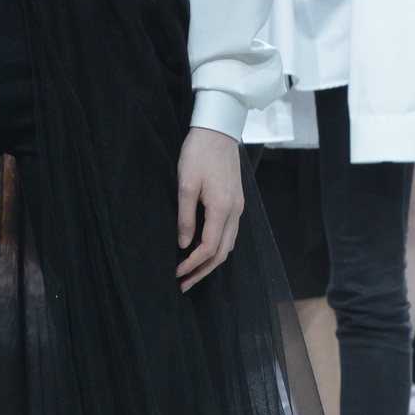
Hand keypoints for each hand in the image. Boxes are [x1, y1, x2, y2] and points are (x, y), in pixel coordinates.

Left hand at [176, 128, 243, 287]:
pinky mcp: (236, 201)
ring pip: (229, 244)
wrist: (218, 130)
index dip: (193, 264)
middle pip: (223, 252)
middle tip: (184, 284)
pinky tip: (204, 250)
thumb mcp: (185, 184)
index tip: (176, 273)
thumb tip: (184, 244)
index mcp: (222, 208)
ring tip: (192, 272)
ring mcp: (238, 207)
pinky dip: (218, 247)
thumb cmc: (199, 153)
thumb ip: (185, 216)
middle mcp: (235, 211)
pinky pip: (230, 233)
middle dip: (203, 271)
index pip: (210, 247)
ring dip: (211, 262)